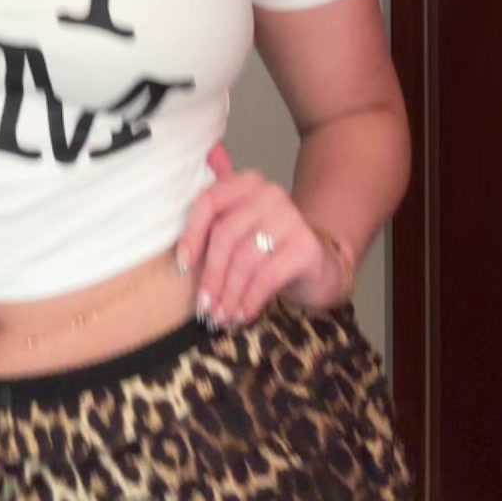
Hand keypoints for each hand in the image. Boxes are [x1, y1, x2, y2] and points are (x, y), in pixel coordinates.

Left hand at [176, 144, 343, 324]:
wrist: (321, 262)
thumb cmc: (269, 248)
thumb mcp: (241, 231)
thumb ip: (213, 225)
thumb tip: (180, 253)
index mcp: (246, 184)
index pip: (209, 201)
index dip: (191, 234)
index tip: (182, 266)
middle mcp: (270, 193)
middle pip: (226, 235)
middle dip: (211, 275)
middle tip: (204, 307)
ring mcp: (292, 218)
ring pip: (245, 259)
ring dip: (229, 294)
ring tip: (221, 316)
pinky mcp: (307, 246)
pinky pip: (268, 277)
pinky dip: (250, 300)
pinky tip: (242, 315)